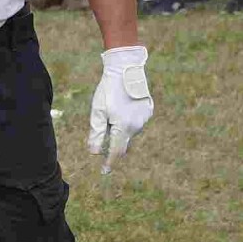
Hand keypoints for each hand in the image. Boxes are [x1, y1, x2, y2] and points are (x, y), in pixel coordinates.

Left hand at [87, 45, 153, 173]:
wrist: (126, 70)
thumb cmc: (108, 91)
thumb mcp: (97, 112)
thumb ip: (96, 133)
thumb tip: (94, 153)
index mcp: (123, 128)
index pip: (116, 152)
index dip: (109, 162)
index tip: (104, 171)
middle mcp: (137, 126)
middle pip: (123, 143)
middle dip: (113, 146)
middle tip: (103, 147)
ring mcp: (145, 119)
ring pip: (129, 132)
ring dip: (120, 130)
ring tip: (111, 112)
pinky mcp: (148, 111)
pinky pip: (136, 122)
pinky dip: (127, 121)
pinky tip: (121, 107)